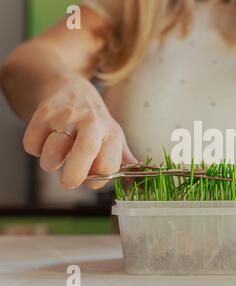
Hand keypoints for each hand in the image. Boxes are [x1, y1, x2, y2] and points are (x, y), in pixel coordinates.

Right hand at [23, 73, 136, 189]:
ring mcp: (67, 115)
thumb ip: (124, 161)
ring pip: (52, 153)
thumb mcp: (114, 136)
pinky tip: (45, 140)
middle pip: (86, 151)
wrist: (67, 86)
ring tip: (57, 155)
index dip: (97, 179)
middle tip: (68, 182)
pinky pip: (32, 144)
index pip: (108, 165)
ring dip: (50, 164)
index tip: (91, 178)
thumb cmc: (93, 119)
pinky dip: (34, 149)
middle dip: (74, 176)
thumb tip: (136, 182)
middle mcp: (92, 121)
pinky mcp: (44, 112)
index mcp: (111, 133)